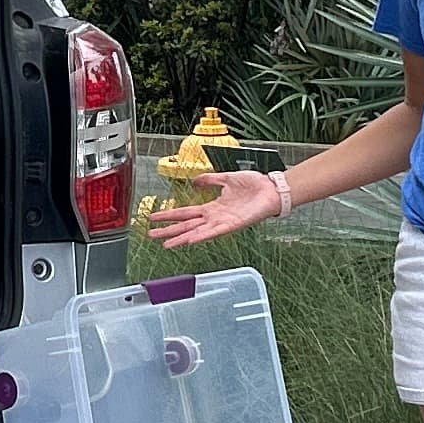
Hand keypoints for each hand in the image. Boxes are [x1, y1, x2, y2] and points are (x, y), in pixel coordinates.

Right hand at [145, 167, 288, 250]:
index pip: (185, 213)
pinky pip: (214, 232)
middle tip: (151, 235)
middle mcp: (215, 217)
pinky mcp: (233, 225)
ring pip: (196, 232)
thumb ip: (210, 180)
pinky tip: (190, 240)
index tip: (154, 217)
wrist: (272, 189)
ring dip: (180, 238)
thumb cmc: (254, 185)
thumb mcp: (227, 178)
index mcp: (212, 207)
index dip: (169, 215)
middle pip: (186, 225)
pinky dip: (201, 236)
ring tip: (165, 244)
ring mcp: (223, 223)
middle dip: (168, 230)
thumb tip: (195, 181)